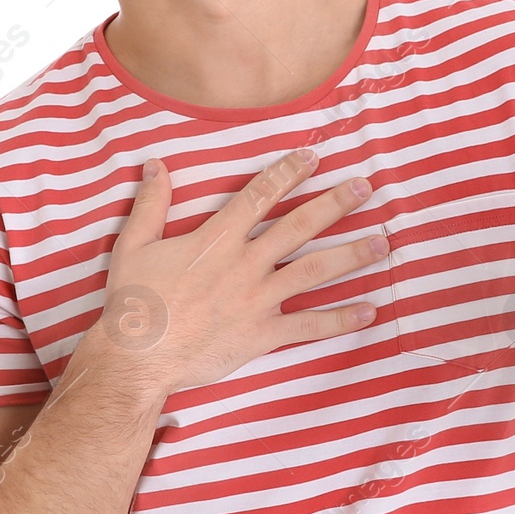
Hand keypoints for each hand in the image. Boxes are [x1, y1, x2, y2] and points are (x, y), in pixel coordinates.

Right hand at [99, 147, 389, 395]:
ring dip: (350, 255)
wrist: (137, 357)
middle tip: (366, 187)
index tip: (313, 156)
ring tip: (382, 243)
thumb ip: (151, 204)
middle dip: (335, 204)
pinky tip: (369, 310)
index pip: (259, 196)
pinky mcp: (262, 334)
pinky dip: (340, 319)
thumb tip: (155, 164)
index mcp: (216, 239)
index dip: (288, 173)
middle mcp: (244, 264)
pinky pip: (309, 325)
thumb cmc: (133, 301)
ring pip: (313, 271)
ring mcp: (257, 300)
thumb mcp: (134, 245)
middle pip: (298, 227)